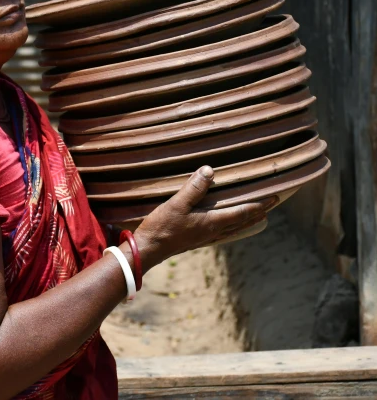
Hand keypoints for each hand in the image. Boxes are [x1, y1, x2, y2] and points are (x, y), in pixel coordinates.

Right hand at [132, 166, 275, 271]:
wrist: (147, 250)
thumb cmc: (161, 227)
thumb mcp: (176, 204)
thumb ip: (193, 188)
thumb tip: (210, 171)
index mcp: (212, 222)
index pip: (241, 213)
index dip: (258, 205)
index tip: (274, 198)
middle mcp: (212, 231)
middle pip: (241, 222)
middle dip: (257, 213)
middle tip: (271, 206)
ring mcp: (204, 237)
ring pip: (233, 229)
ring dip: (246, 221)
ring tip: (255, 216)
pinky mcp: (196, 240)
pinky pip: (222, 232)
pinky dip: (232, 227)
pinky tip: (227, 226)